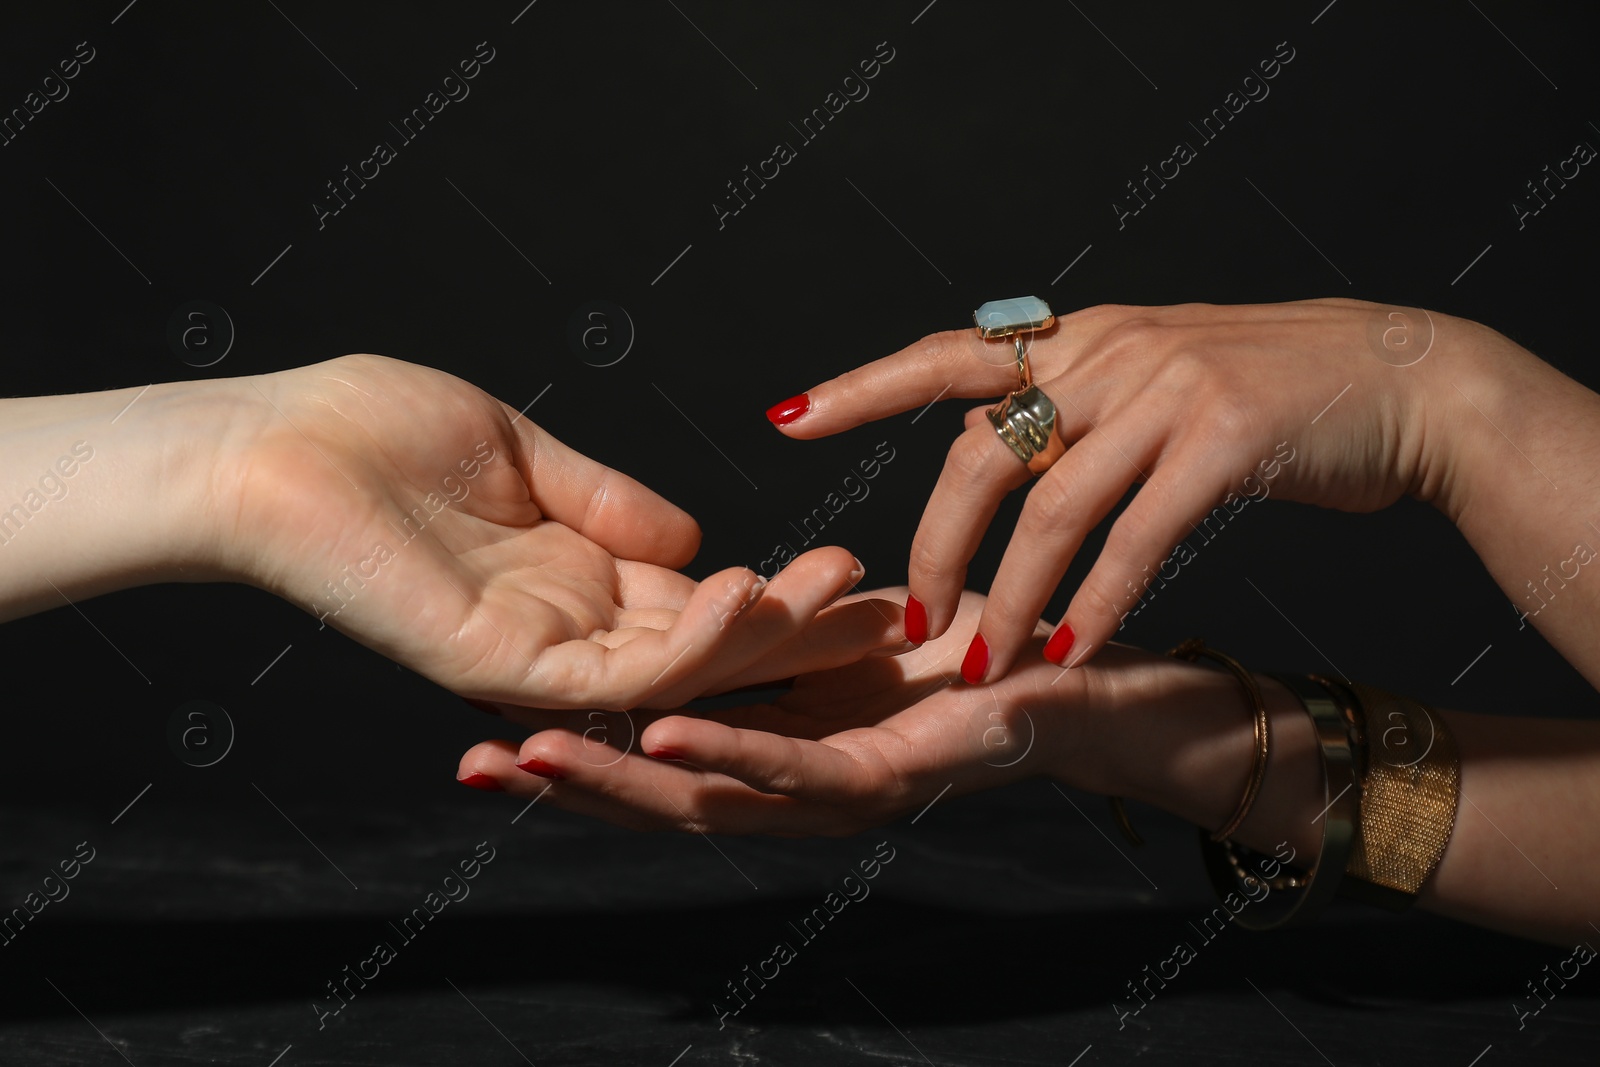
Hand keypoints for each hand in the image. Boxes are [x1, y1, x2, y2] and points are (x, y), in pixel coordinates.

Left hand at [203, 354, 907, 709]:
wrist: (268, 450)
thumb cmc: (370, 433)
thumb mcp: (523, 452)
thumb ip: (609, 500)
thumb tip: (691, 534)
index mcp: (574, 579)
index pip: (701, 600)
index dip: (783, 594)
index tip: (863, 574)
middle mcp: (566, 627)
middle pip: (710, 646)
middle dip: (804, 631)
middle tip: (897, 610)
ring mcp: (536, 654)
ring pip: (679, 666)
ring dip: (768, 634)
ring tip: (845, 591)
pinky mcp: (501, 664)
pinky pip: (618, 667)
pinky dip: (691, 641)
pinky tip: (750, 593)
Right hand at [454, 589, 1297, 840]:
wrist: (1102, 670)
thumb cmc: (975, 642)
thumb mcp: (847, 627)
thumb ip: (774, 634)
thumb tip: (703, 599)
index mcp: (784, 740)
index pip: (661, 752)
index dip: (576, 748)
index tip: (489, 724)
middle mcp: (806, 782)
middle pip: (670, 796)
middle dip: (569, 786)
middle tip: (471, 769)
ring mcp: (851, 789)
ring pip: (719, 800)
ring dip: (623, 786)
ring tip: (534, 760)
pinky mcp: (907, 775)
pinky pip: (807, 770)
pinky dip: (730, 756)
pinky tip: (660, 740)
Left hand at [764, 299, 1509, 680]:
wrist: (1394, 376)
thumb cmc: (1260, 391)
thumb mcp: (1149, 373)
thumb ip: (1069, 402)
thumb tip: (984, 442)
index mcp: (1078, 338)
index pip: (948, 356)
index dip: (865, 386)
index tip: (788, 419)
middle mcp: (1110, 355)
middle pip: (983, 453)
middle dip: (938, 546)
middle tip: (914, 624)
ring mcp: (1168, 391)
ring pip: (1054, 508)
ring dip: (1013, 599)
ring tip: (987, 667)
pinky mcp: (1227, 440)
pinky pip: (1138, 537)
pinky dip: (1098, 603)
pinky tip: (1070, 654)